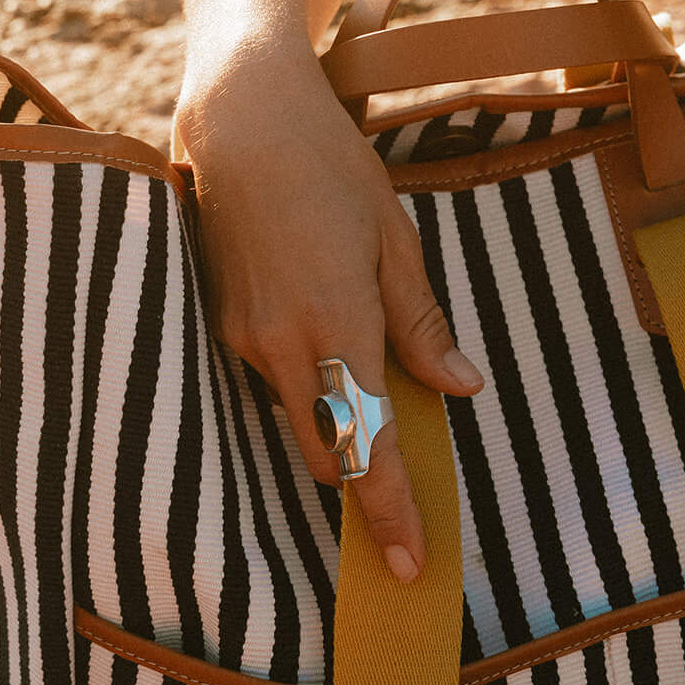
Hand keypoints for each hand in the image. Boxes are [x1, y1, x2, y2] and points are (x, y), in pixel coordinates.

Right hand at [176, 47, 484, 579]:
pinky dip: (310, 390)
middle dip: (364, 486)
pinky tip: (338, 356)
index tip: (412, 563)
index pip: (363, 447)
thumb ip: (421, 322)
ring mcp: (241, 338)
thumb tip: (461, 389)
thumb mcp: (396, 238)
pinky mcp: (222, 323)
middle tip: (412, 501)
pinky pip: (275, 381)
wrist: (243, 121)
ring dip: (337, 435)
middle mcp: (279, 345)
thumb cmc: (333, 168)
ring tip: (385, 423)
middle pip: (324, 454)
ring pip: (297, 422)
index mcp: (335, 324)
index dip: (389, 511)